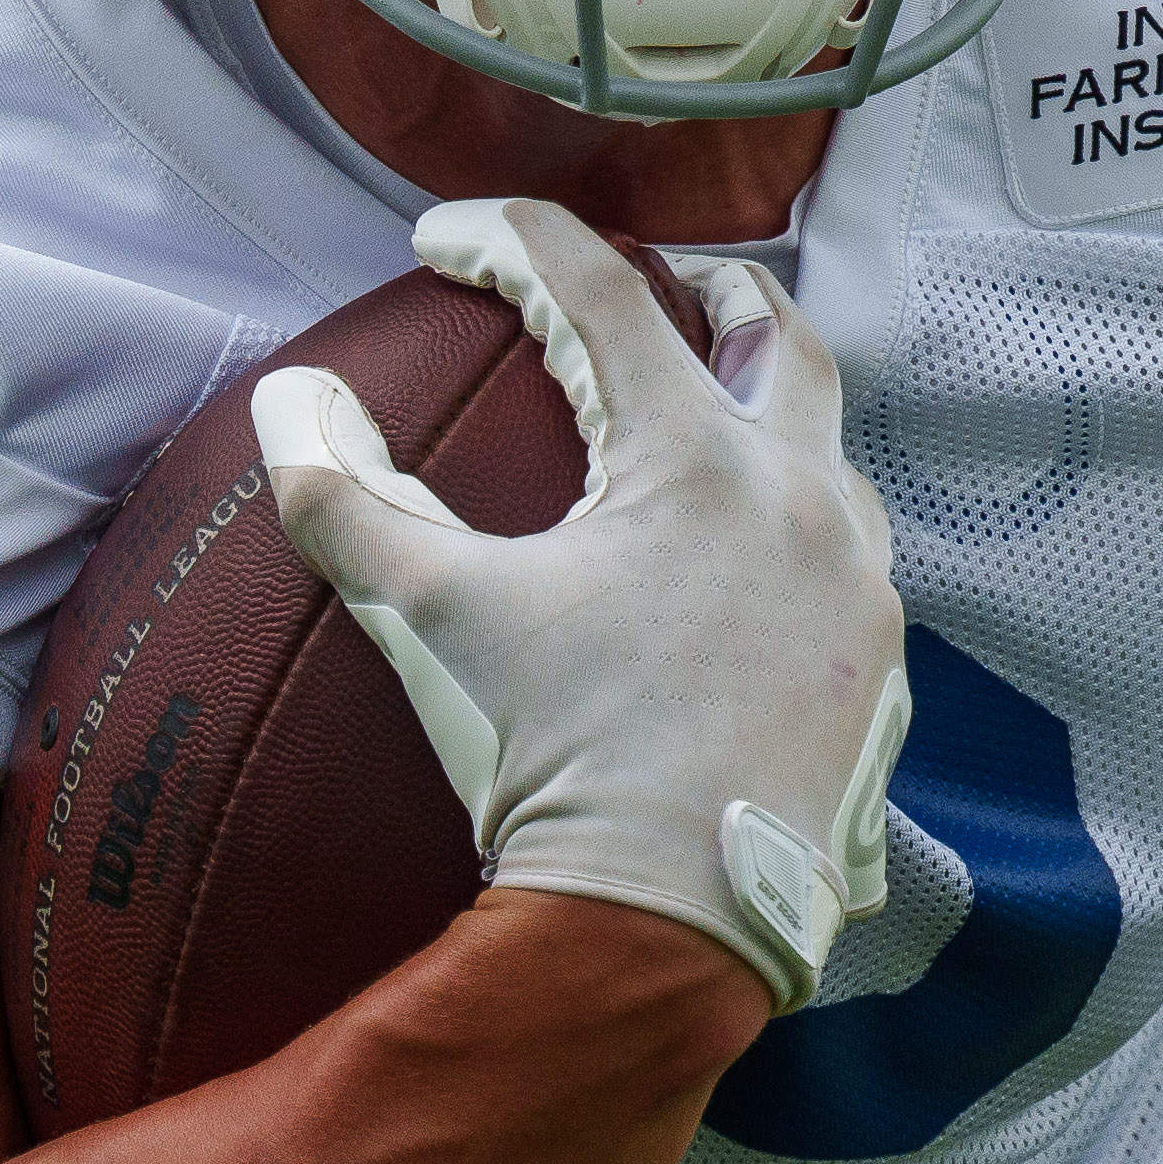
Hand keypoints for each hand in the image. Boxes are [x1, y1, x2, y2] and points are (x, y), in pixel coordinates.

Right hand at [253, 199, 907, 1012]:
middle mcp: (801, 497)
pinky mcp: (876, 663)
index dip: (511, 246)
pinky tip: (752, 561)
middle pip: (776, 337)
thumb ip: (349, 500)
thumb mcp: (436, 619)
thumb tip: (286, 399)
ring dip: (770, 411)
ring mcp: (856, 583)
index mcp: (697, 460)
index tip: (444, 241)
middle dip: (710, 290)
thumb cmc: (556, 758)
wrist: (674, 922)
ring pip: (830, 448)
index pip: (601, 296)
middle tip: (655, 280)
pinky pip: (851, 554)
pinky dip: (799, 521)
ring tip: (710, 416)